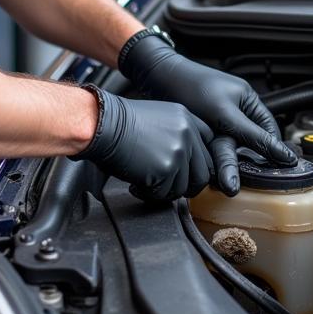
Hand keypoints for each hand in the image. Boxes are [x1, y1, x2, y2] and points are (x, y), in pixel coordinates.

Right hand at [72, 88, 214, 200]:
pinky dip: (150, 195)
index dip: (200, 164)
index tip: (190, 174)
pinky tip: (136, 185)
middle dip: (185, 185)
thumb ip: (178, 136)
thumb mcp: (158, 118)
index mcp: (187, 118)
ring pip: (184, 187)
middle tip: (166, 187)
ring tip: (145, 184)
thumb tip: (186, 164)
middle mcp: (188, 133)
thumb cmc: (119, 123)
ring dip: (165, 192)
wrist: (102, 123)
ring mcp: (179, 151)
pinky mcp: (167, 168)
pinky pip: (165, 194)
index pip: (210, 147)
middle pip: (203, 173)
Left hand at [120, 34, 294, 196]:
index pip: (268, 130)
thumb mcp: (226, 114)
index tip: (274, 171)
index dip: (271, 151)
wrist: (155, 78)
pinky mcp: (201, 128)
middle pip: (246, 143)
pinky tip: (209, 170)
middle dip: (243, 163)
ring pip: (228, 148)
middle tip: (240, 181)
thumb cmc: (191, 86)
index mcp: (247, 100)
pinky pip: (212, 147)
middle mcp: (234, 111)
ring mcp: (217, 120)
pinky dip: (211, 158)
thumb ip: (252, 135)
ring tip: (225, 182)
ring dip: (224, 164)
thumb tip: (282, 153)